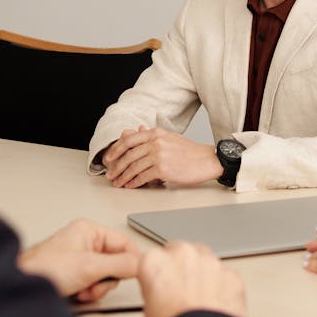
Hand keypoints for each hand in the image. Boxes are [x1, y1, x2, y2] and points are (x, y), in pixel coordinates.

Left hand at [18, 218, 140, 301]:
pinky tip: (76, 293)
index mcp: (90, 230)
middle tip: (95, 283)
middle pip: (116, 262)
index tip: (134, 275)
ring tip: (82, 289)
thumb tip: (141, 264)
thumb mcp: (90, 266)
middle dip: (107, 279)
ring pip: (104, 276)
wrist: (21, 285)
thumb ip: (121, 265)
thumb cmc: (44, 268)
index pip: (125, 243)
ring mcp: (78, 258)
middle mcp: (85, 242)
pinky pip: (92, 283)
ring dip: (96, 288)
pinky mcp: (72, 273)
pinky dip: (87, 292)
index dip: (131, 261)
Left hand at [102, 127, 221, 187]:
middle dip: (116, 166)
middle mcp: (155, 142)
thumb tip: (133, 131)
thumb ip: (150, 136)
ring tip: (118, 182)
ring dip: (123, 176)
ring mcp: (159, 155)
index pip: (128, 139)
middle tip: (110, 174)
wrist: (206, 160)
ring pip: (133, 167)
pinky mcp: (163, 169)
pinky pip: (142, 177)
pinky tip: (130, 185)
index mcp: (155, 133)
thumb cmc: (189, 151)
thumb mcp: (168, 138)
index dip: (115, 150)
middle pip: (128, 154)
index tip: (109, 158)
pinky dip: (134, 182)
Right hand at [136, 241, 246, 316]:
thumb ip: (152, 304)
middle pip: (179, 252)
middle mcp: (184, 256)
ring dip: (202, 274)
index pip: (150, 260)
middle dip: (179, 269)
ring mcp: (211, 263)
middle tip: (177, 294)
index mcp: (155, 262)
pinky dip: (223, 288)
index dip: (153, 276)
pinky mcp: (233, 276)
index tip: (155, 288)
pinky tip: (217, 307)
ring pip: (204, 259)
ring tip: (199, 301)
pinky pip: (226, 276)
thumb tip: (158, 312)